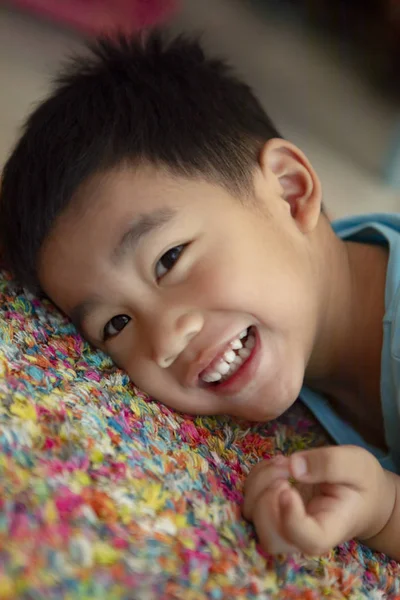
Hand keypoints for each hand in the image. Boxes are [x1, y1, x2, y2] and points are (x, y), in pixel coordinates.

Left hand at [243, 445, 393, 555]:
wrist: (359, 494)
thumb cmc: (361, 482)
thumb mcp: (357, 465)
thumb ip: (331, 463)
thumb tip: (294, 467)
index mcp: (331, 529)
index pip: (306, 541)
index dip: (291, 519)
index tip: (289, 488)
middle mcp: (303, 535)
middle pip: (271, 538)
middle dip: (267, 499)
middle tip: (286, 471)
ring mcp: (284, 524)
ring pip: (254, 516)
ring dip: (260, 483)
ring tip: (285, 463)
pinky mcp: (271, 509)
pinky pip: (250, 496)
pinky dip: (258, 474)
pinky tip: (280, 464)